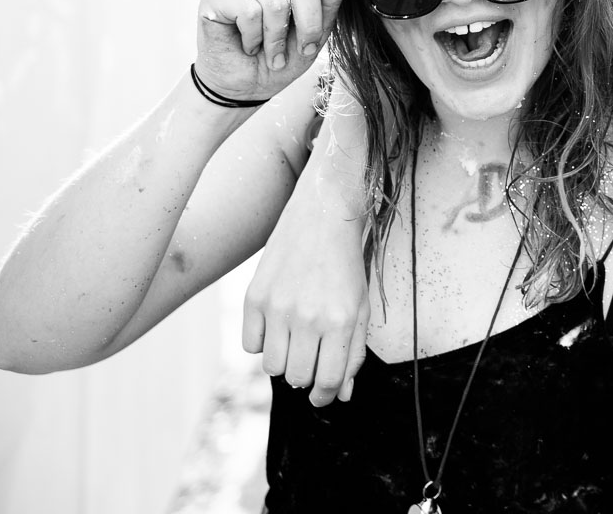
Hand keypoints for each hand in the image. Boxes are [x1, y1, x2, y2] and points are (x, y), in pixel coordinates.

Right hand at [195, 0, 357, 101]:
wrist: (246, 84)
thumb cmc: (283, 56)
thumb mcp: (316, 33)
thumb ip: (329, 1)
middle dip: (309, 21)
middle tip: (306, 47)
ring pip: (274, 0)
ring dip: (277, 37)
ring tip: (270, 50)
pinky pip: (248, 12)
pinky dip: (253, 38)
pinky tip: (247, 44)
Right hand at [242, 141, 369, 406]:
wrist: (324, 216)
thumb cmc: (346, 263)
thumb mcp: (362, 306)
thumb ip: (354, 352)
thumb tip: (342, 393)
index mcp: (340, 321)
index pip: (327, 382)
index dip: (327, 396)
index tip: (324, 395)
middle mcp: (307, 317)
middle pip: (296, 378)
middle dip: (306, 378)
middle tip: (312, 361)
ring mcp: (277, 307)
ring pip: (271, 366)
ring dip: (284, 361)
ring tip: (297, 339)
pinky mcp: (254, 297)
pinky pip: (250, 344)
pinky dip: (263, 342)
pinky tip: (278, 323)